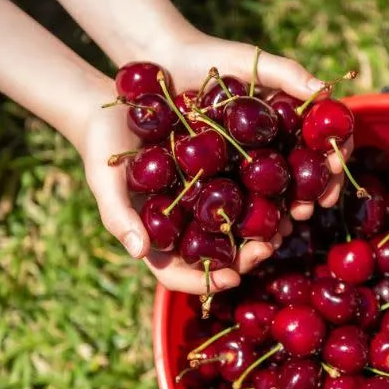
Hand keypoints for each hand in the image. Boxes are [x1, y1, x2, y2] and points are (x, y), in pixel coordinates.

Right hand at [76, 34, 348, 293]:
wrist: (115, 108)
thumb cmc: (101, 149)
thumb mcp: (105, 180)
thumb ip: (118, 216)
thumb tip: (138, 253)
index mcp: (158, 238)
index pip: (180, 274)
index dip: (206, 280)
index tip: (232, 277)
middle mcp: (185, 226)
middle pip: (218, 256)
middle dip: (245, 258)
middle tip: (268, 247)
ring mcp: (205, 202)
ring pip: (238, 229)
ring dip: (263, 232)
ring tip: (285, 224)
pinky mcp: (221, 175)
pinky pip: (247, 193)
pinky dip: (268, 197)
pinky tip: (287, 192)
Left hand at [155, 32, 351, 220]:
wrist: (160, 64)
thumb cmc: (211, 57)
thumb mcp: (252, 62)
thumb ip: (288, 74)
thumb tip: (326, 91)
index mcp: (288, 124)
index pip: (322, 146)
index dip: (332, 163)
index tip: (333, 171)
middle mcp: (272, 148)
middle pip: (302, 178)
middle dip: (311, 196)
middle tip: (309, 208)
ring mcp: (244, 166)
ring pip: (272, 197)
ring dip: (283, 216)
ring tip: (286, 225)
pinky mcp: (215, 178)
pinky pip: (235, 203)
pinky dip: (246, 220)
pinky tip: (251, 234)